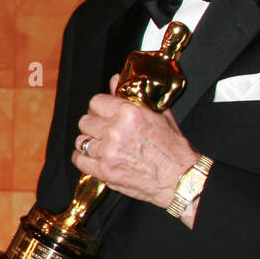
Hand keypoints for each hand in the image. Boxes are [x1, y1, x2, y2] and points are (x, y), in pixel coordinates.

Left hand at [73, 74, 198, 219]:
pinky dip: (84, 159)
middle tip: (103, 131)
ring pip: (81, 141)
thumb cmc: (173, 149)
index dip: (99, 108)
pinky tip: (94, 158)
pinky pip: (79, 160)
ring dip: (89, 143)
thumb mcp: (159, 115)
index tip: (102, 113)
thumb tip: (115, 80)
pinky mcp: (104, 171)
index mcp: (128, 114)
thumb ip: (134, 96)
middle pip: (85, 121)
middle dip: (93, 125)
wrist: (180, 178)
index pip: (95, 102)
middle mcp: (115, 131)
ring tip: (100, 146)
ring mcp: (107, 152)